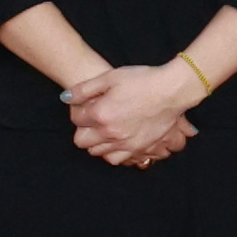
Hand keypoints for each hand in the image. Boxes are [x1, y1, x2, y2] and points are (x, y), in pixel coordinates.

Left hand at [68, 62, 202, 165]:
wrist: (171, 91)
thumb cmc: (141, 80)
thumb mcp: (109, 77)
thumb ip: (84, 89)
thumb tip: (65, 98)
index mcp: (100, 113)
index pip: (76, 119)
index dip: (78, 111)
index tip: (87, 105)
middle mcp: (110, 132)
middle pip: (82, 141)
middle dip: (83, 130)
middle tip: (92, 120)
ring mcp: (125, 143)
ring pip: (98, 153)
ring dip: (96, 143)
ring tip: (103, 130)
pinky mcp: (139, 148)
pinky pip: (117, 159)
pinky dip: (112, 152)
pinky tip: (116, 142)